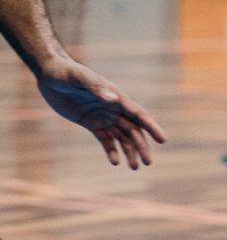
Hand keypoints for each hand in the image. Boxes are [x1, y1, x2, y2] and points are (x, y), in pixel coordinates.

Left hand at [36, 56, 165, 168]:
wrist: (51, 74)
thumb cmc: (66, 72)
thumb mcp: (80, 78)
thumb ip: (97, 88)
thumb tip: (114, 99)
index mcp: (116, 96)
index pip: (138, 114)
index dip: (151, 127)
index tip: (162, 140)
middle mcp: (113, 108)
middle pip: (133, 130)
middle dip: (141, 146)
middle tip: (147, 163)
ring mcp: (103, 116)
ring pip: (121, 137)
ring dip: (129, 152)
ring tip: (134, 167)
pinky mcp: (91, 123)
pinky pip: (105, 139)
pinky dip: (111, 150)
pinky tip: (114, 162)